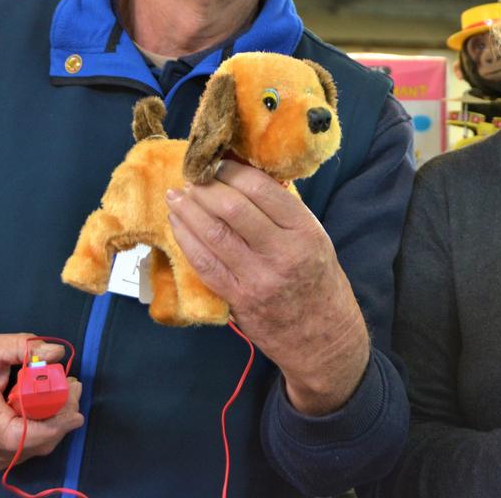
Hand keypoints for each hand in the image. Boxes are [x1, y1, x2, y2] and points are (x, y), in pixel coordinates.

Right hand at [0, 333, 83, 468]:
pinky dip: (45, 433)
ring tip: (66, 394)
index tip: (74, 410)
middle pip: (33, 443)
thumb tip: (56, 353)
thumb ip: (23, 346)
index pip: (18, 435)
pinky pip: (26, 451)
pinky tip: (50, 409)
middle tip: (75, 387)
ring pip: (34, 450)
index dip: (52, 426)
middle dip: (62, 418)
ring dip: (57, 425)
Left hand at [166, 159, 369, 415]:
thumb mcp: (315, 239)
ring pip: (213, 235)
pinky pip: (205, 264)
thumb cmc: (319, 281)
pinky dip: (187, 241)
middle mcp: (283, 253)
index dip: (232, 172)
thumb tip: (245, 176)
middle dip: (205, 188)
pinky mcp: (239, 299)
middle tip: (192, 177)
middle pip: (233, 209)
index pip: (261, 190)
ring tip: (177, 196)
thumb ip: (284, 211)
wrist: (324, 338)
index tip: (217, 162)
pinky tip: (178, 225)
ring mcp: (258, 278)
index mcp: (305, 231)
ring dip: (189, 211)